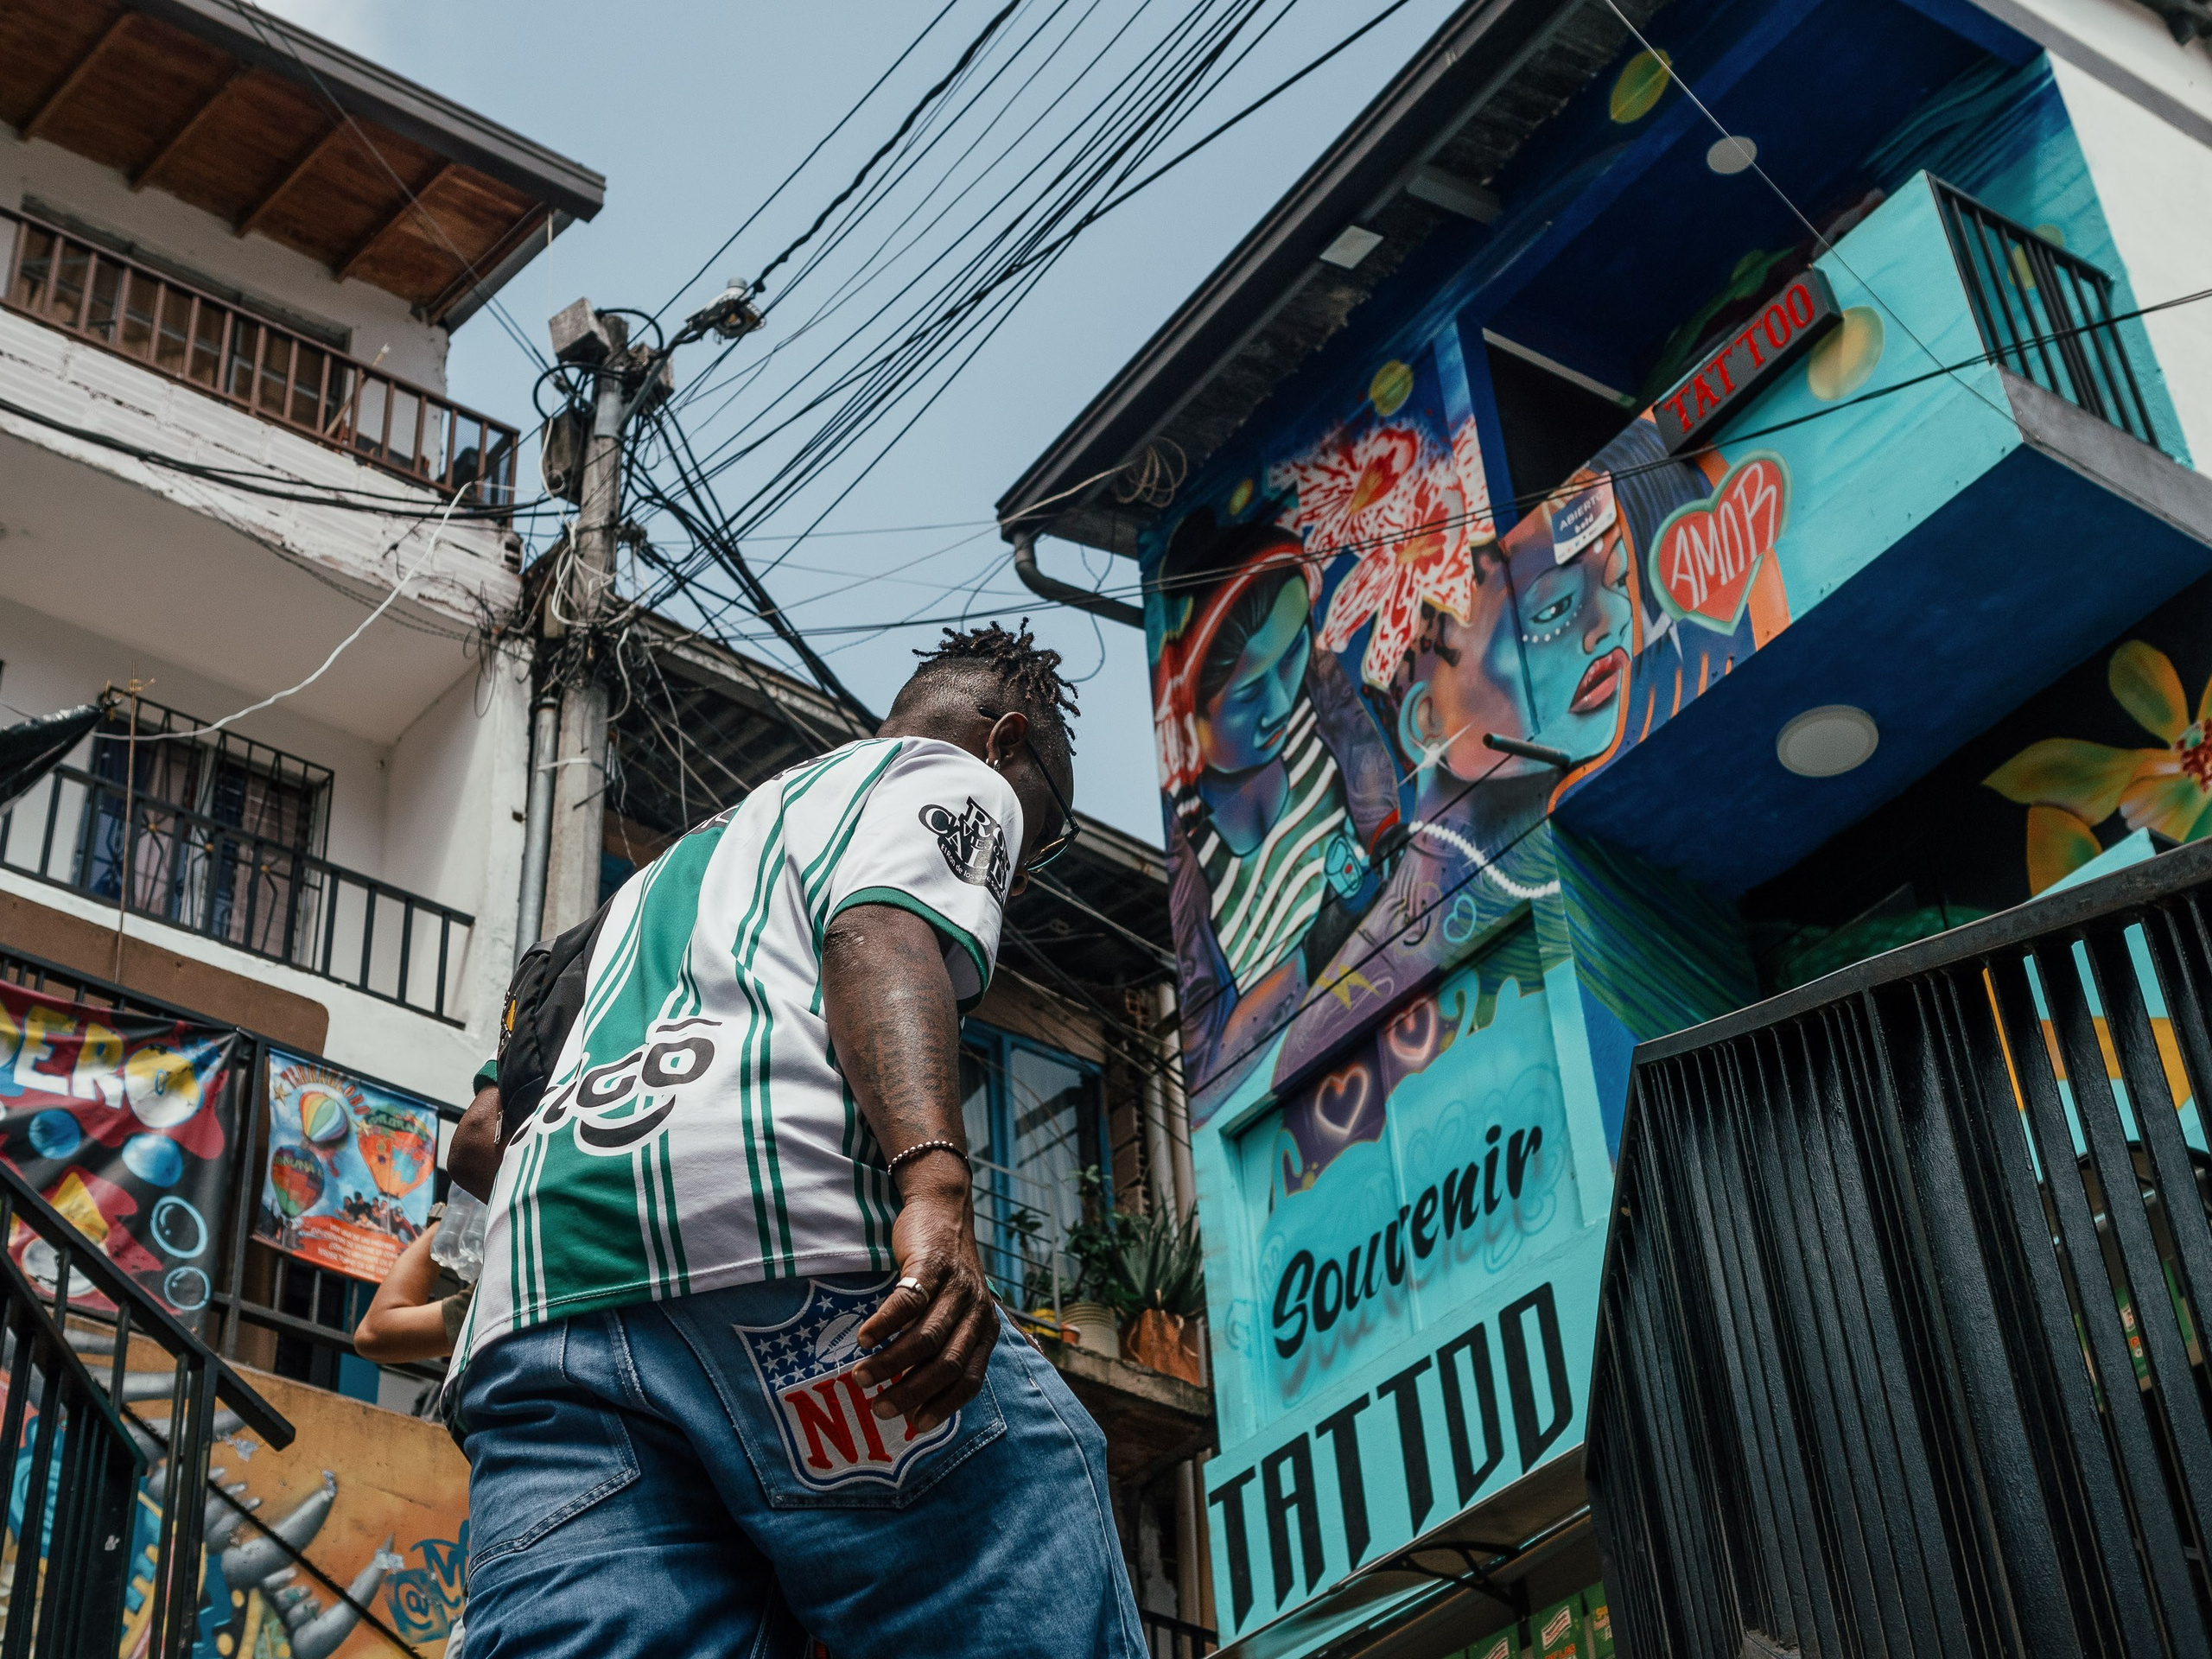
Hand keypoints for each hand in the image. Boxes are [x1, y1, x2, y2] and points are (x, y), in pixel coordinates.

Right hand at [852, 1166, 996, 1435]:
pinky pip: (908, 1302)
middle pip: (946, 1364)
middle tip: (880, 1408)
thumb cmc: (942, 1271)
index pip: (970, 1379)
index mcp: (985, 1328)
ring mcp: (956, 1287)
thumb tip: (912, 1401)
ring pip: (925, 1337)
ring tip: (861, 1376)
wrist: (943, 1208)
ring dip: (890, 1363)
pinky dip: (883, 1325)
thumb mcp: (954, 1310)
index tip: (915, 1426)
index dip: (943, 1405)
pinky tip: (863, 1340)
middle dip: (911, 1392)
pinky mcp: (933, 1264)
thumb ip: (941, 1348)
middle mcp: (977, 1310)